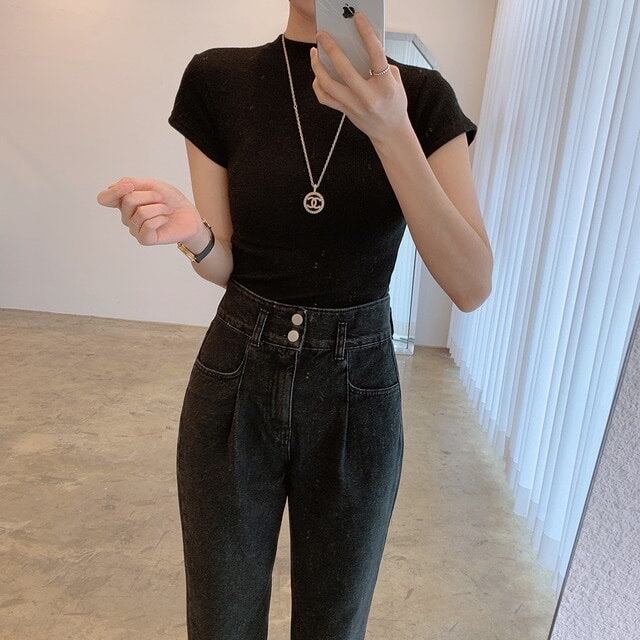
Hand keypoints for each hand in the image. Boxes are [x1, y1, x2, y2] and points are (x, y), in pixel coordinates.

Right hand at [96, 176, 203, 246]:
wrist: (188, 215)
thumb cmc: (170, 200)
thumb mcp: (152, 185)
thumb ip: (133, 184)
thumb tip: (114, 186)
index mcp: (124, 202)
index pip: (104, 198)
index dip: (114, 190)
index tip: (130, 185)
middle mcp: (126, 216)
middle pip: (128, 200)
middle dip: (150, 195)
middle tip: (162, 198)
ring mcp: (134, 229)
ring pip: (140, 212)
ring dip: (159, 207)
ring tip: (166, 210)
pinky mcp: (144, 239)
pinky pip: (148, 225)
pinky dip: (160, 219)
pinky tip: (165, 220)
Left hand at [309, 10, 411, 143]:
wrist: (390, 132)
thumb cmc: (394, 105)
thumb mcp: (396, 83)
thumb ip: (383, 66)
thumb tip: (364, 49)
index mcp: (385, 86)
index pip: (375, 55)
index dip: (366, 34)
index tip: (358, 19)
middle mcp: (368, 97)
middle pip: (344, 69)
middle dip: (331, 48)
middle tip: (322, 35)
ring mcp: (354, 106)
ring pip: (328, 84)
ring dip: (317, 67)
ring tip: (314, 53)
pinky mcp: (345, 112)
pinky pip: (325, 98)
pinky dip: (318, 85)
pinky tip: (317, 75)